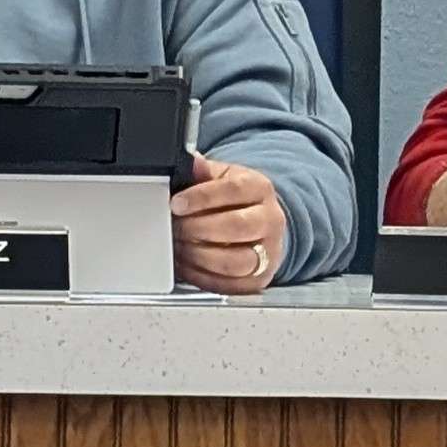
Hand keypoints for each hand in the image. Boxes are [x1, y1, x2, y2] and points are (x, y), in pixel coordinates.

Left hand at [171, 156, 288, 294]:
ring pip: (235, 261)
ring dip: (199, 256)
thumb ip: (204, 170)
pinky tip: (187, 265)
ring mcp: (269, 252)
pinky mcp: (260, 279)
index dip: (202, 197)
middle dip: (197, 228)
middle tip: (175, 228)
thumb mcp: (223, 177)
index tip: (177, 204)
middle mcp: (271, 220)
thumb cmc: (237, 200)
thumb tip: (190, 161)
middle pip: (236, 227)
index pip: (233, 190)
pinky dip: (202, 277)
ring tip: (179, 247)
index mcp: (260, 188)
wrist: (262, 224)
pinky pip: (230, 285)